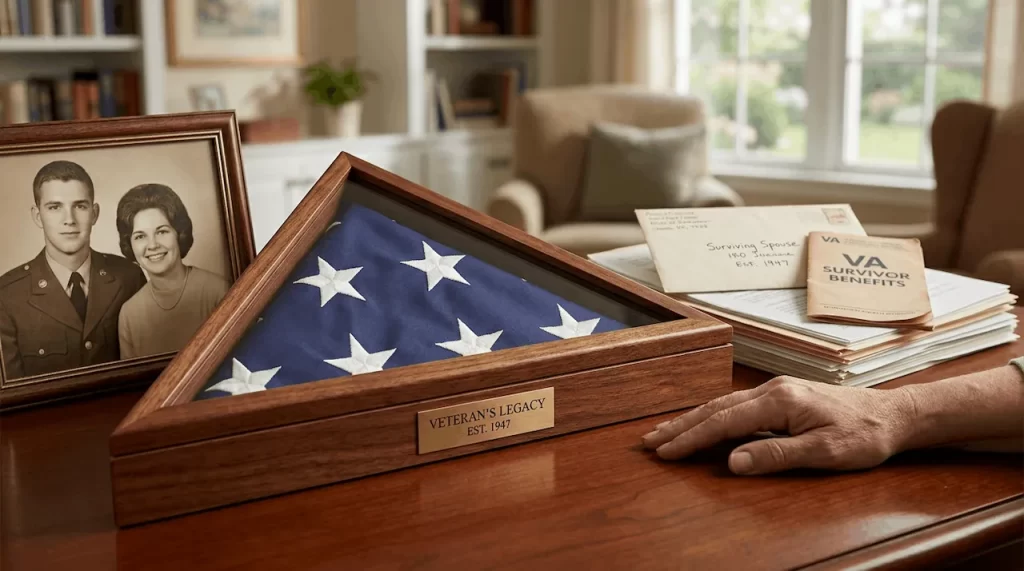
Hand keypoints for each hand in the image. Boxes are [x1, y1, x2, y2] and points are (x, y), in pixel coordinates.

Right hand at [641, 376, 912, 474]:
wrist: (895, 414)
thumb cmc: (865, 434)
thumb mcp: (824, 451)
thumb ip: (776, 455)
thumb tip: (733, 462)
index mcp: (779, 400)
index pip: (724, 422)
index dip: (691, 438)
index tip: (665, 452)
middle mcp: (772, 390)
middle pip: (715, 409)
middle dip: (680, 427)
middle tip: (649, 442)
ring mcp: (776, 391)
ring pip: (723, 405)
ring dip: (692, 420)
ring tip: (665, 434)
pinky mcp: (782, 397)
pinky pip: (736, 406)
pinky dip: (712, 416)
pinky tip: (702, 423)